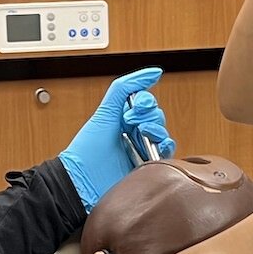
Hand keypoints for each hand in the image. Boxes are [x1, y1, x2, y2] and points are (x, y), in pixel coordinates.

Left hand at [58, 68, 176, 209]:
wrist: (84, 181)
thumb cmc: (88, 149)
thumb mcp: (105, 111)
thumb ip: (125, 87)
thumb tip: (153, 72)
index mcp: (122, 121)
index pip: (146, 104)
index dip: (144, 101)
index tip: (132, 106)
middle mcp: (134, 135)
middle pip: (156, 116)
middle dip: (147, 115)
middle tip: (130, 122)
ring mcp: (142, 152)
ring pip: (164, 133)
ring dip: (156, 128)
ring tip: (141, 133)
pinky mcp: (149, 169)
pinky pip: (169, 153)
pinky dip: (166, 145)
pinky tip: (154, 145)